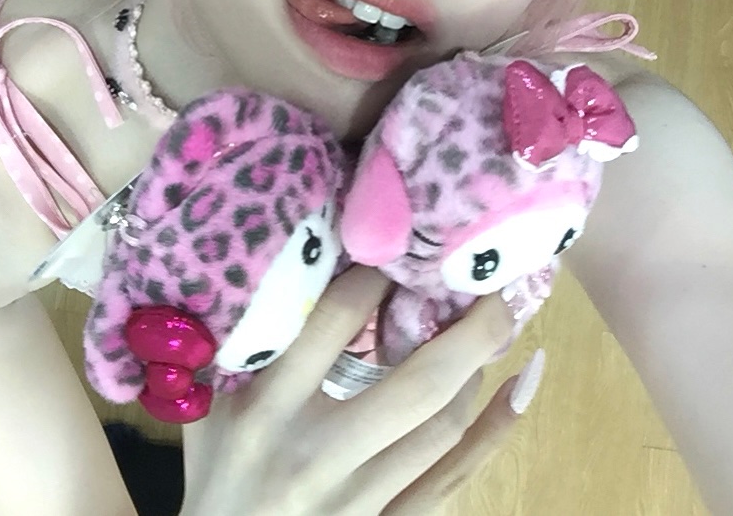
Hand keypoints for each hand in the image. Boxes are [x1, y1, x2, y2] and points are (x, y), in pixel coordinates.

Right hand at [180, 265, 526, 515]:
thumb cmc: (214, 475)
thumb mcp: (209, 404)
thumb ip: (237, 335)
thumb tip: (278, 253)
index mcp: (265, 409)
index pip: (335, 321)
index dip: (379, 274)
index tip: (403, 243)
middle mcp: (316, 455)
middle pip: (416, 383)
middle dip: (466, 325)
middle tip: (488, 276)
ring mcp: (357, 502)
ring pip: (442, 426)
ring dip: (475, 367)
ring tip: (489, 322)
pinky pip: (453, 477)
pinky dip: (497, 429)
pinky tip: (524, 382)